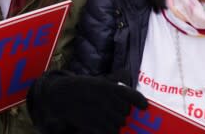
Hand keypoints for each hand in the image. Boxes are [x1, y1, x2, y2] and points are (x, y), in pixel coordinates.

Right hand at [27, 71, 147, 133]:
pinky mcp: (91, 123)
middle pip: (124, 111)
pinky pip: (108, 131)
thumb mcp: (98, 79)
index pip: (128, 93)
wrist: (60, 96)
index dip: (138, 101)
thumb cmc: (81, 87)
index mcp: (107, 86)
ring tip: (110, 120)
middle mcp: (104, 98)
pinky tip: (105, 128)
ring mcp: (98, 112)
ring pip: (118, 123)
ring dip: (117, 123)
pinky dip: (109, 131)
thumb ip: (114, 79)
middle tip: (118, 113)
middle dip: (123, 114)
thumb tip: (127, 75)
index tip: (144, 106)